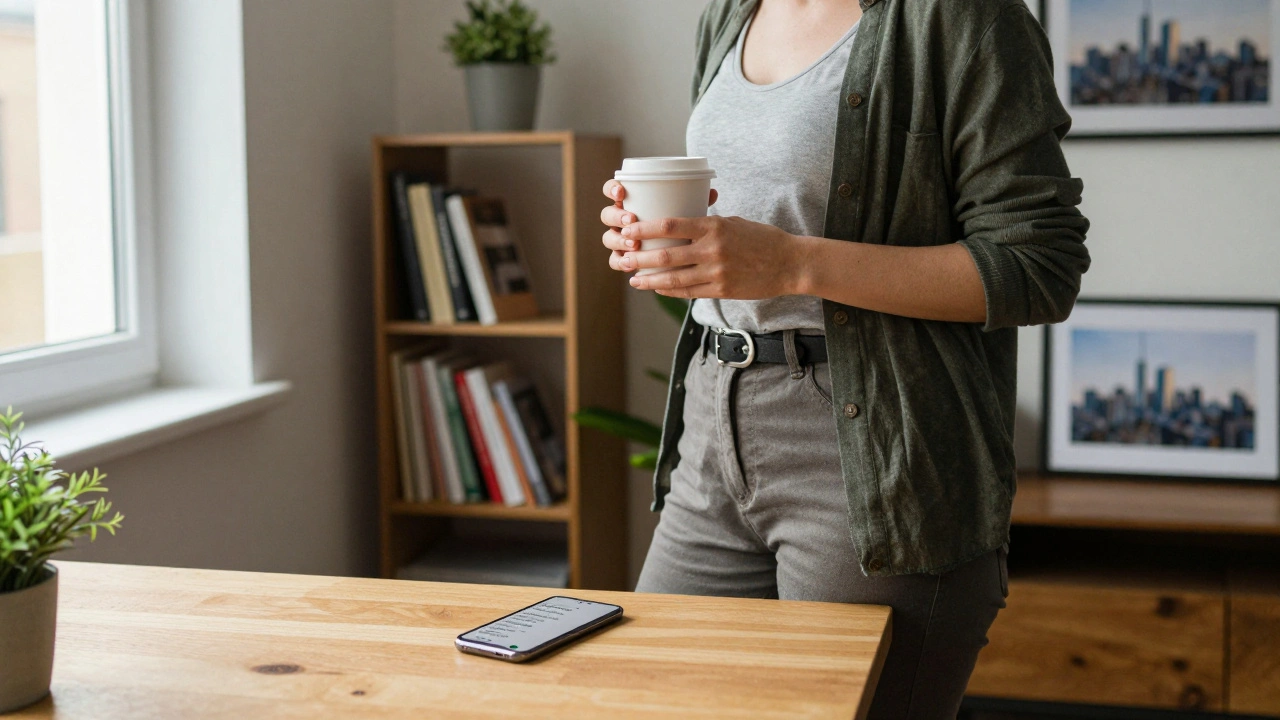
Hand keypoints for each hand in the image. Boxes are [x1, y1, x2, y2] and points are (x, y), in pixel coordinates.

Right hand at [599, 179, 716, 271]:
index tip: (622, 191)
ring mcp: (619, 239)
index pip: (613, 189)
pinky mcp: (623, 257)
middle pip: (607, 214)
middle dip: (617, 217)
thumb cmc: (679, 226)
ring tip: (633, 244)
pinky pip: (615, 261)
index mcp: (631, 202)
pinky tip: (629, 266)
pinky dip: (620, 263)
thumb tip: (713, 193)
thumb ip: (694, 202)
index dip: (612, 189)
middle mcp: (621, 220)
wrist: (678, 251)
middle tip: (632, 220)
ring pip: (609, 238)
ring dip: (618, 240)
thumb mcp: (685, 213)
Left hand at [619, 215, 806, 299]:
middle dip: (639, 258)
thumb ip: (708, 225)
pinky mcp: (721, 290)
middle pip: (666, 255)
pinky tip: (657, 289)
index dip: (645, 229)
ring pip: (674, 278)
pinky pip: (689, 291)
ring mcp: (716, 272)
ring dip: (649, 280)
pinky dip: (670, 291)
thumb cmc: (762, 239)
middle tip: (622, 257)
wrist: (789, 263)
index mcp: (714, 226)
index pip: (671, 225)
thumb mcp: (733, 222)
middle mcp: (712, 249)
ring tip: (633, 279)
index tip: (629, 230)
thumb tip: (682, 226)